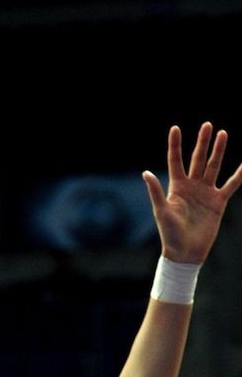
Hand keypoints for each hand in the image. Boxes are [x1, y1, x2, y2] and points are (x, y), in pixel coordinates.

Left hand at [143, 122, 241, 262]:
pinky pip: (231, 185)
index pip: (175, 160)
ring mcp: (205, 192)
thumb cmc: (169, 233)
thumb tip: (145, 172)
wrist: (186, 251)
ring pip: (214, 167)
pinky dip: (239, 174)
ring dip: (218, 151)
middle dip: (202, 142)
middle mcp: (191, 186)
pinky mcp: (218, 202)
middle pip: (198, 159)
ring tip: (223, 133)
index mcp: (175, 186)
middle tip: (208, 125)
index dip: (175, 144)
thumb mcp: (161, 210)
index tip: (176, 128)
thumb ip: (155, 191)